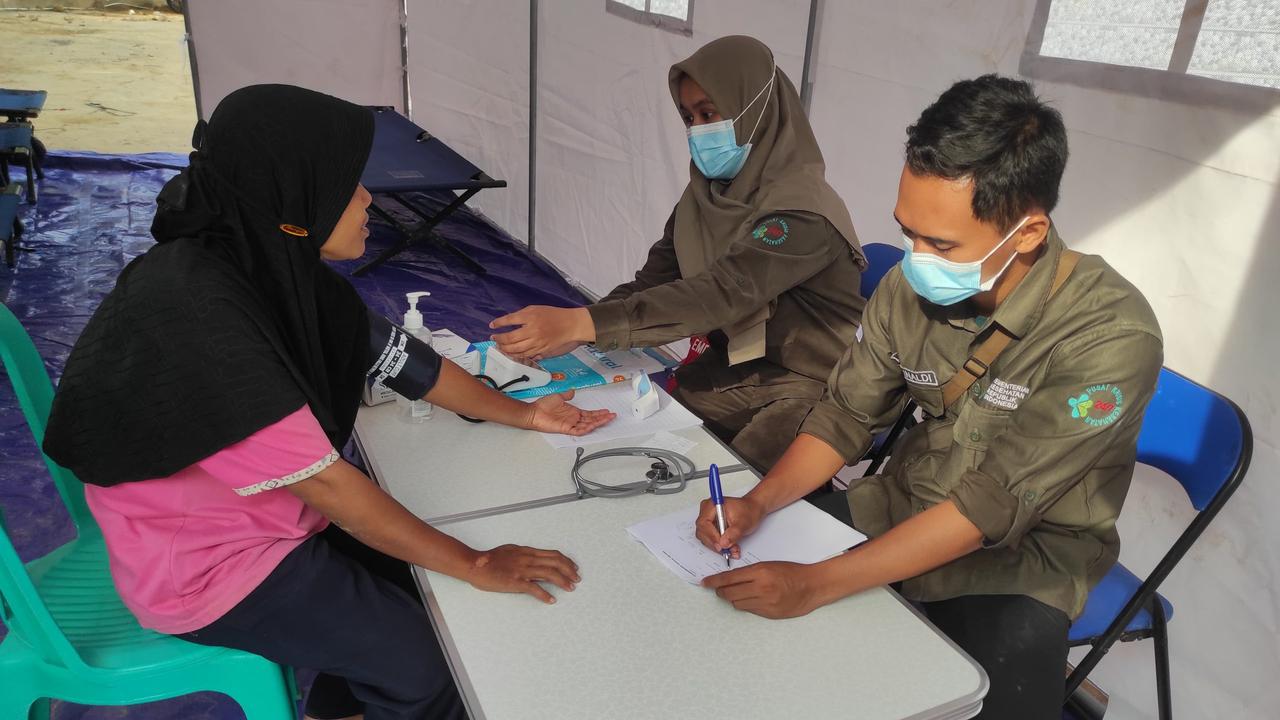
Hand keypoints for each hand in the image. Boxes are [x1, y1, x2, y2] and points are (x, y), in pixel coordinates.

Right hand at [466, 544, 580, 603]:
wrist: (475, 565)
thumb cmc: (490, 559)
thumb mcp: (510, 551)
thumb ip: (524, 555)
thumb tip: (534, 559)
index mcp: (527, 551)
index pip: (552, 554)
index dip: (566, 561)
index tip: (573, 567)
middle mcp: (527, 559)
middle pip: (555, 562)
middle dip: (569, 571)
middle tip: (577, 578)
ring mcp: (522, 570)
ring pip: (549, 574)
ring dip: (563, 581)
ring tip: (570, 588)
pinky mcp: (516, 582)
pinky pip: (534, 588)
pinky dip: (545, 595)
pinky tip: (551, 600)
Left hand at [490, 305, 594, 360]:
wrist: (570, 324)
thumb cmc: (552, 315)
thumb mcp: (535, 309)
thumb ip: (521, 316)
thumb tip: (507, 322)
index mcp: (530, 317)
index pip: (509, 320)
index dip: (499, 323)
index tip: (492, 325)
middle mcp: (532, 330)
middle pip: (510, 339)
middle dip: (499, 339)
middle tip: (494, 339)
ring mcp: (537, 342)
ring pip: (516, 350)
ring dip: (505, 349)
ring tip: (500, 347)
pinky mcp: (542, 350)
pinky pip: (525, 355)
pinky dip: (516, 355)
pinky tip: (511, 353)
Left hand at [525, 390, 614, 435]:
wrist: (533, 412)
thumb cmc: (542, 406)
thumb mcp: (558, 396)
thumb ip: (567, 395)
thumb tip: (572, 391)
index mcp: (573, 412)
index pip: (589, 414)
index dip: (598, 413)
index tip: (606, 411)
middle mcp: (573, 418)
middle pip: (591, 419)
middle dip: (602, 418)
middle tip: (612, 416)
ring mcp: (570, 424)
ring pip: (588, 425)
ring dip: (598, 422)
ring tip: (607, 419)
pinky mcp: (565, 429)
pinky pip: (579, 430)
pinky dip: (587, 428)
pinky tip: (594, 425)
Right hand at [695, 495, 765, 558]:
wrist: (752, 510)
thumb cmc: (748, 511)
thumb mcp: (743, 523)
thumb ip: (733, 533)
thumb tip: (723, 543)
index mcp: (711, 505)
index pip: (704, 523)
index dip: (711, 536)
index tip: (721, 546)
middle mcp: (706, 512)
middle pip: (703, 532)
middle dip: (716, 544)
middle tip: (730, 550)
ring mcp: (707, 520)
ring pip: (706, 538)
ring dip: (719, 547)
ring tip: (733, 549)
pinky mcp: (710, 528)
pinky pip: (711, 540)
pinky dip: (720, 546)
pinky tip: (730, 548)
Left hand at [701, 561, 825, 618]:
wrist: (811, 586)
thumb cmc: (791, 572)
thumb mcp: (768, 565)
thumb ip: (749, 573)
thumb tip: (729, 580)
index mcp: (760, 572)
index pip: (729, 578)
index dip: (714, 581)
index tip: (704, 583)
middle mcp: (761, 588)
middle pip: (729, 593)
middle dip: (721, 591)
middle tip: (719, 589)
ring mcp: (765, 603)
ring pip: (737, 603)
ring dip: (734, 599)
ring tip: (740, 593)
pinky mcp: (769, 613)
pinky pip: (749, 610)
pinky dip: (746, 605)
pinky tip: (752, 599)